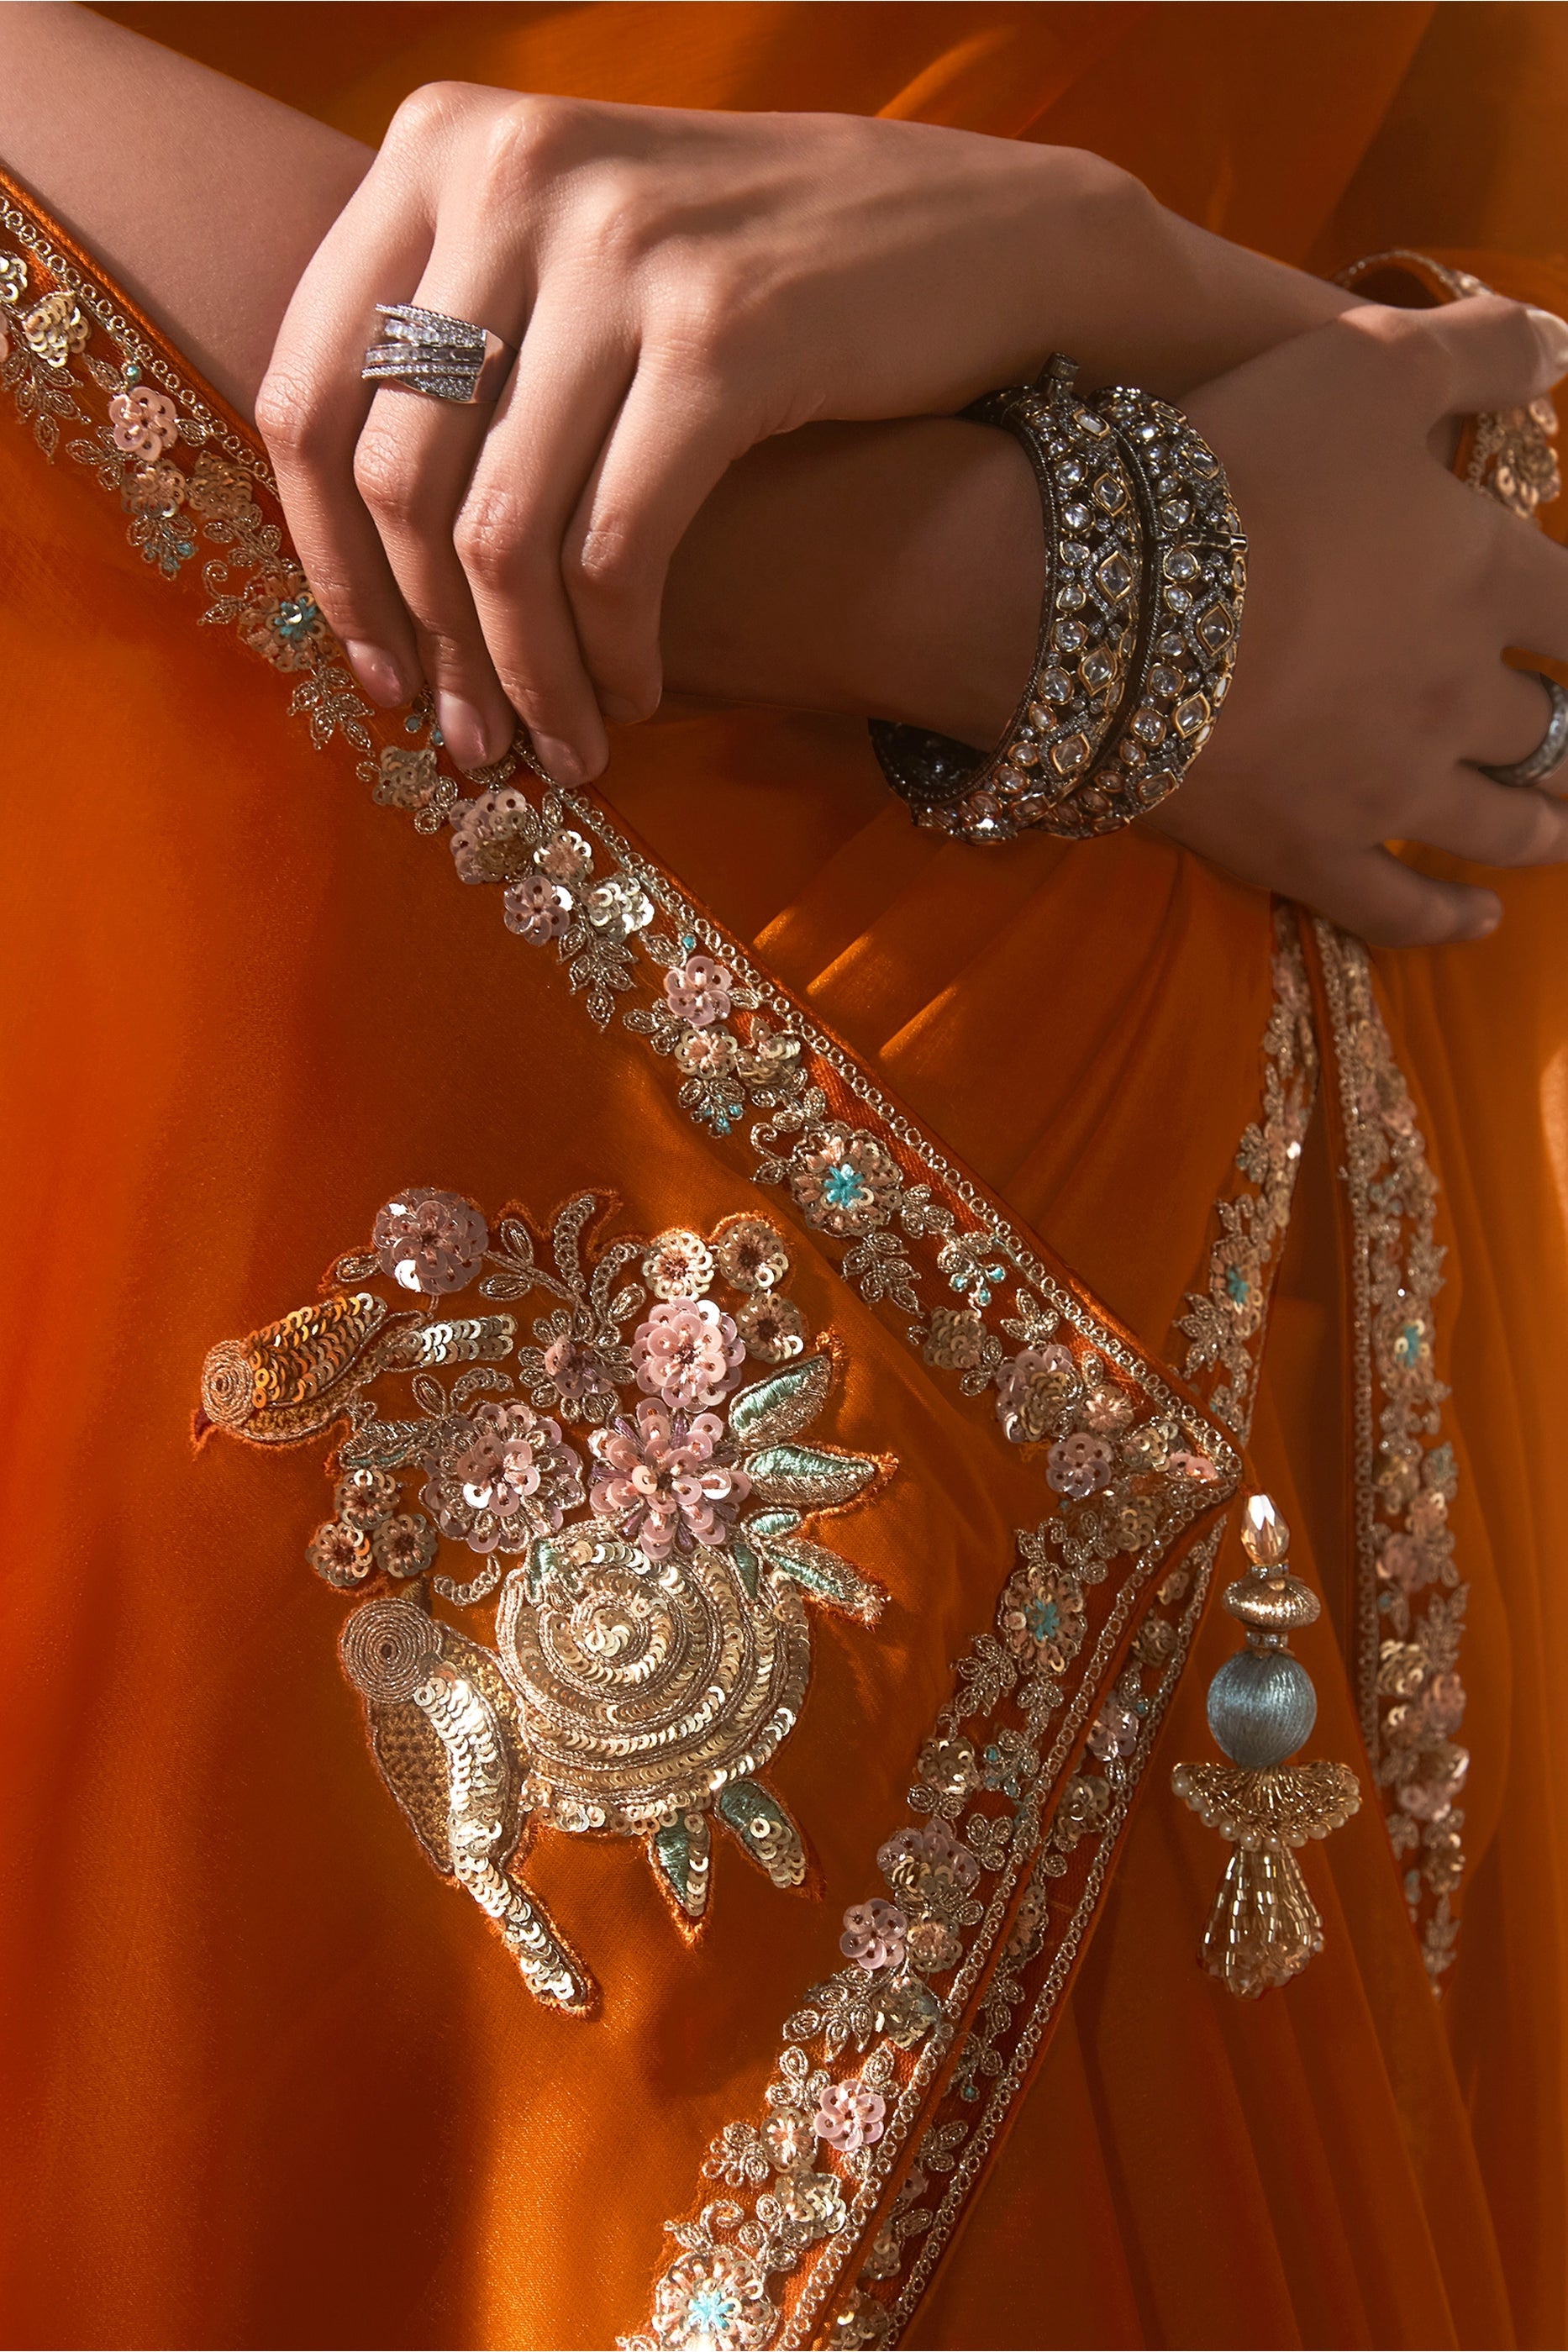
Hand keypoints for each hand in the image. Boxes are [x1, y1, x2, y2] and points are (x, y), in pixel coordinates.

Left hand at [254, 82, 1344, 780]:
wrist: (980, 237)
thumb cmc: (761, 275)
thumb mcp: (582, 245)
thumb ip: (460, 329)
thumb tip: (343, 530)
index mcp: (444, 144)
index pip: (307, 386)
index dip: (320, 561)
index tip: (372, 667)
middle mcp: (514, 175)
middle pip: (394, 478)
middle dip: (427, 645)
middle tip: (467, 737)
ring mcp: (623, 250)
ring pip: (501, 534)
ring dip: (524, 677)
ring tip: (556, 743)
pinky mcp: (726, 339)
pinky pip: (615, 551)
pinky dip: (614, 653)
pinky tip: (635, 695)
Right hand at [1146, 296, 1567, 943]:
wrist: (1098, 600)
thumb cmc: (1239, 464)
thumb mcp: (1367, 364)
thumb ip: (1479, 351)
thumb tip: (1561, 345)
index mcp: (1491, 579)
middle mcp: (1462, 696)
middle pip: (1551, 729)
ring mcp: (1389, 788)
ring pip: (1501, 823)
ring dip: (1542, 828)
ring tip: (1561, 834)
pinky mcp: (1309, 852)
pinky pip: (1398, 907)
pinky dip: (1447, 918)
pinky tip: (1481, 922)